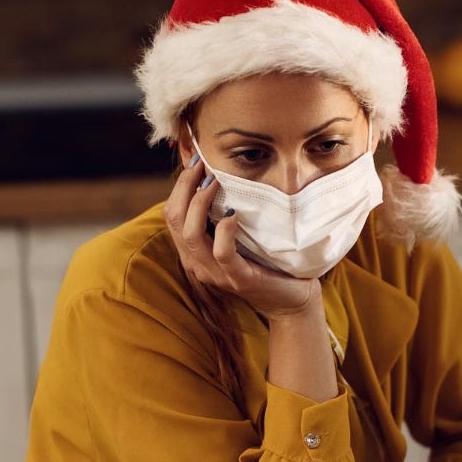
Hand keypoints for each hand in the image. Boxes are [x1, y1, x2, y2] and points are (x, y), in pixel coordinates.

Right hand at [162, 157, 319, 319]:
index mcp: (194, 252)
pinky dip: (225, 230)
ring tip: (214, 181)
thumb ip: (221, 214)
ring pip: (191, 235)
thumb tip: (214, 174)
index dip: (180, 186)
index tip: (196, 162)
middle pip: (175, 220)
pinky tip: (233, 213)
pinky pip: (222, 253)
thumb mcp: (237, 235)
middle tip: (202, 164)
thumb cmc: (266, 261)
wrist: (290, 299)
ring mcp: (217, 274)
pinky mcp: (239, 279)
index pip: (171, 215)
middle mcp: (198, 264)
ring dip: (200, 202)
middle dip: (185, 187)